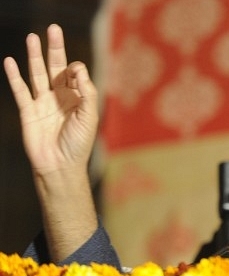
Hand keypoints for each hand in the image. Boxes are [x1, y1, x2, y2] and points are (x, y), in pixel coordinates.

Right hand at [4, 24, 99, 262]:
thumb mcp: (90, 116)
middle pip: (56, 67)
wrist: (60, 166)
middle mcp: (60, 97)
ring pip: (37, 74)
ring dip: (34, 56)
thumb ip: (86, 91)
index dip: (76, 69)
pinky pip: (20, 90)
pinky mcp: (28, 111)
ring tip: (32, 37)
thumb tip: (78, 68)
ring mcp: (43, 103)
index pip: (75, 74)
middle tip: (53, 28)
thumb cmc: (79, 144)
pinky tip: (11, 61)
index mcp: (78, 98)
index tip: (76, 74)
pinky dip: (15, 76)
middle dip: (54, 48)